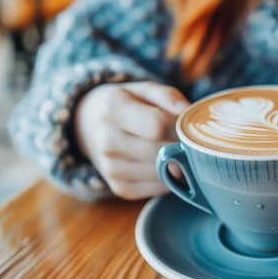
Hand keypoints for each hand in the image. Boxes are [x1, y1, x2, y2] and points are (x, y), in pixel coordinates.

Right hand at [75, 81, 189, 199]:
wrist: (89, 125)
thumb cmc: (127, 104)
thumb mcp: (144, 90)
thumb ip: (168, 96)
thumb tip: (186, 111)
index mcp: (113, 109)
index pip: (158, 125)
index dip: (179, 127)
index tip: (187, 126)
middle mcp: (107, 141)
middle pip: (161, 152)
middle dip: (181, 147)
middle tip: (188, 141)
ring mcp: (111, 168)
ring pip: (162, 172)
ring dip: (177, 165)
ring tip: (176, 151)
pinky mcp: (120, 188)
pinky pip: (158, 188)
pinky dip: (169, 178)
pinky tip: (165, 164)